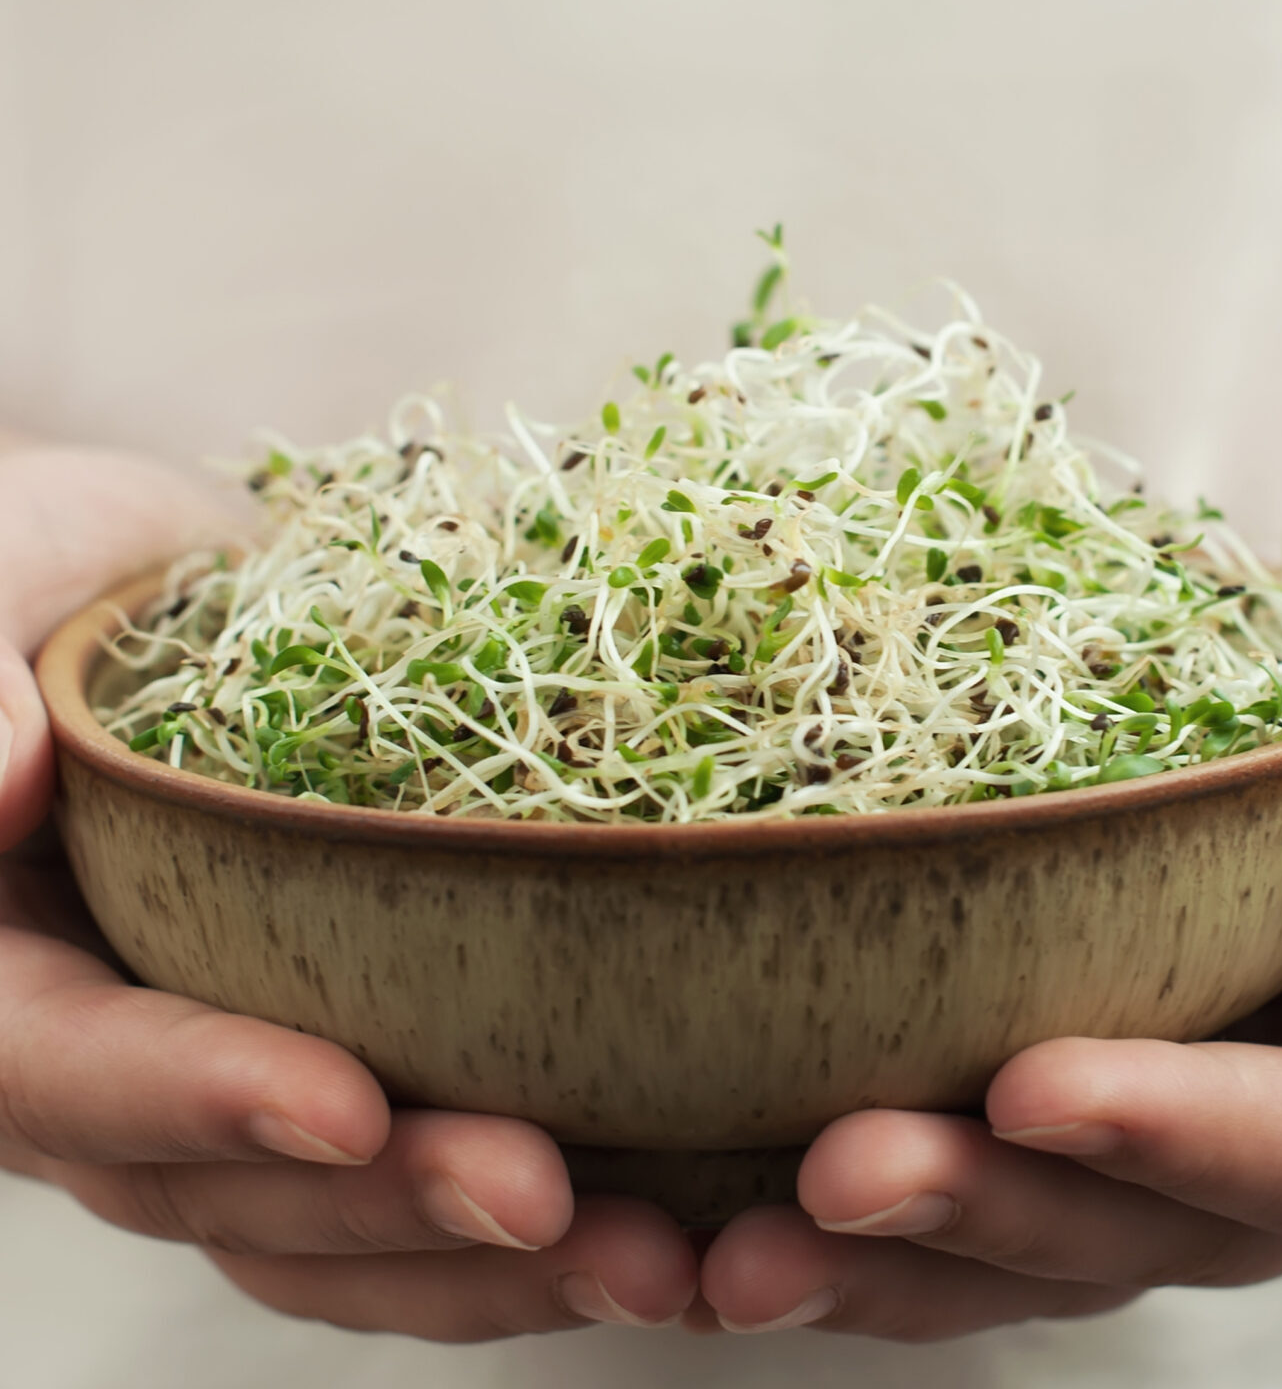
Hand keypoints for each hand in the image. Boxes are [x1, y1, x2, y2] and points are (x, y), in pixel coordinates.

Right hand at [0, 443, 696, 1337]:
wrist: (176, 595)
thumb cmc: (63, 568)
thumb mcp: (2, 565)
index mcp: (3, 965)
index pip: (68, 1065)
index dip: (199, 1096)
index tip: (346, 1106)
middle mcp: (110, 1055)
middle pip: (224, 1188)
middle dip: (389, 1204)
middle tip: (544, 1196)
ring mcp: (232, 1076)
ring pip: (337, 1224)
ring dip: (487, 1262)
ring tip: (652, 1262)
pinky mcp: (348, 1054)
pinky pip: (418, 1177)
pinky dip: (531, 1222)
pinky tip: (668, 1224)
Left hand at [697, 500, 1281, 1338]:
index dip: (1199, 1132)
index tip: (1039, 1086)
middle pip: (1154, 1221)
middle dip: (990, 1212)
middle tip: (829, 1181)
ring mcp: (1190, 1106)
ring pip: (1034, 1229)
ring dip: (873, 1256)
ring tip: (704, 1256)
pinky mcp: (1087, 1054)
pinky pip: (969, 1148)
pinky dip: (829, 1185)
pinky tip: (689, 1195)